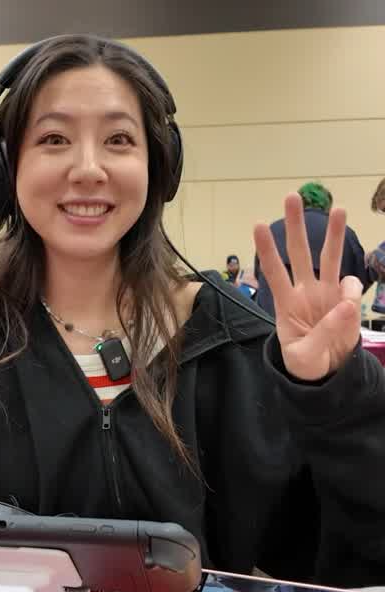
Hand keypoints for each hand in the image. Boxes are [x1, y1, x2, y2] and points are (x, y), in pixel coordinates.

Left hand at [254, 193, 361, 380]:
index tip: (258, 224)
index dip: (266, 249)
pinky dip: (352, 291)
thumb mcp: (305, 357)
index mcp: (285, 303)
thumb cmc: (304, 364)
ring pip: (328, 257)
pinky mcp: (344, 300)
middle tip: (292, 197)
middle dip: (295, 225)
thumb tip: (347, 305)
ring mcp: (325, 293)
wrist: (327, 374)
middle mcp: (304, 291)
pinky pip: (351, 286)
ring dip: (333, 234)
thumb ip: (324, 334)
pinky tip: (347, 311)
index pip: (273, 271)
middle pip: (298, 252)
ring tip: (339, 209)